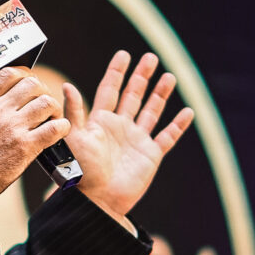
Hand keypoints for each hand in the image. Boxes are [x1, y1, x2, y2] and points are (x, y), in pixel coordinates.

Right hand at [0, 66, 71, 198]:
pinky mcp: (27, 146)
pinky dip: (61, 127)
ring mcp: (14, 127)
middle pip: (32, 84)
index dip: (25, 74)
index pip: (9, 74)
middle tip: (42, 103)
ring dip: (53, 109)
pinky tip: (57, 132)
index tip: (29, 82)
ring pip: (47, 103)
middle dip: (42, 91)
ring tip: (51, 118)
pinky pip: (55, 128)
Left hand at [63, 50, 193, 221]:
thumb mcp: (73, 138)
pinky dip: (178, 125)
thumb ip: (73, 112)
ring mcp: (135, 140)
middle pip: (133, 96)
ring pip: (151, 111)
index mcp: (99, 121)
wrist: (96, 200)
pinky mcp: (150, 155)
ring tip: (169, 76)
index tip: (123, 54)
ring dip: (160, 94)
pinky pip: (167, 137)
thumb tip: (66, 85)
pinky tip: (187, 112)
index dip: (116, 72)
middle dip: (141, 77)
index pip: (109, 90)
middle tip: (149, 57)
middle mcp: (118, 127)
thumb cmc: (80, 171)